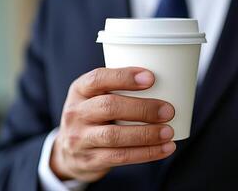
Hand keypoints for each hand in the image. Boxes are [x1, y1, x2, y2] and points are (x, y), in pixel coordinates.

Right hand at [50, 67, 175, 181]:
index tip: (151, 78)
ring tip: (169, 132)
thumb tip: (166, 81)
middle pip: (109, 107)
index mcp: (80, 90)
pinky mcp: (90, 160)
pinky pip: (120, 157)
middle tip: (168, 110)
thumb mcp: (96, 96)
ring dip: (146, 134)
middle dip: (143, 108)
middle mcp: (76, 113)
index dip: (124, 77)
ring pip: (114, 136)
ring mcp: (80, 138)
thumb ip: (118, 88)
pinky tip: (166, 148)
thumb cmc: (94, 116)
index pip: (98, 79)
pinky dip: (146, 153)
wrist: (68, 152)